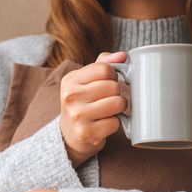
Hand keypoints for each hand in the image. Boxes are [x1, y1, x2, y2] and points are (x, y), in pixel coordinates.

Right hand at [60, 52, 127, 167]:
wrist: (70, 136)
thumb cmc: (83, 104)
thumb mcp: (86, 81)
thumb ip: (103, 64)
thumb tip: (122, 56)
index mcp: (70, 80)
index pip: (105, 69)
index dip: (112, 76)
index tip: (106, 84)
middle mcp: (70, 97)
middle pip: (113, 86)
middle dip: (115, 94)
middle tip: (105, 101)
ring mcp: (78, 116)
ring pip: (117, 103)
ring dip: (117, 109)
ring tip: (106, 112)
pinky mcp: (87, 133)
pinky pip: (116, 123)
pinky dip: (114, 124)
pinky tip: (102, 125)